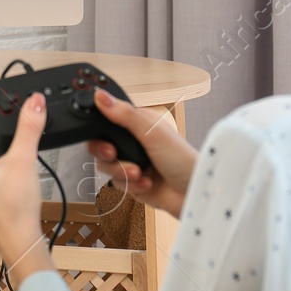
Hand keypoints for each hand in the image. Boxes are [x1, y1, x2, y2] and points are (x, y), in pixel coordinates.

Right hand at [89, 91, 195, 216]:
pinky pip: (117, 183)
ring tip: (139, 173)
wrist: (194, 194)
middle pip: (100, 144)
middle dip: (105, 151)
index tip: (96, 132)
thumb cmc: (183, 159)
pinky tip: (147, 183)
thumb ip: (124, 114)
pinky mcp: (132, 183)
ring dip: (121, 170)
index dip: (98, 127)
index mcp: (138, 124)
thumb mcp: (152, 132)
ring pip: (106, 166)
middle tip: (113, 152)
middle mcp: (133, 143)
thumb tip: (100, 96)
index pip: (107, 120)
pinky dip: (131, 185)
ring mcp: (132, 163)